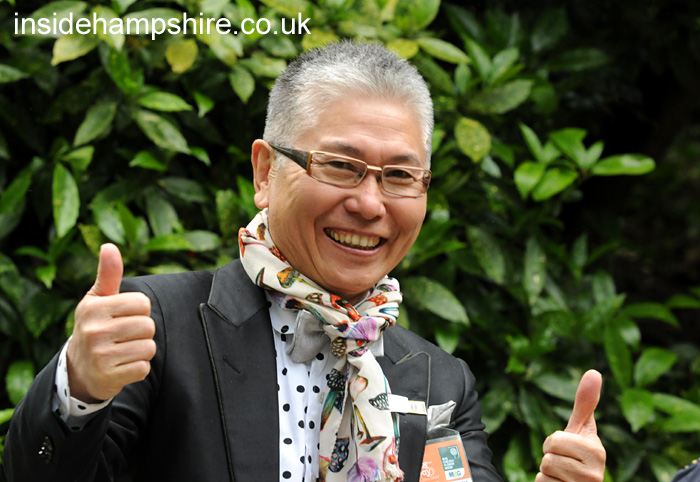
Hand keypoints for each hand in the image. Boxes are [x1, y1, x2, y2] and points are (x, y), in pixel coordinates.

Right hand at [67, 244, 155, 402]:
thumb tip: (109, 246)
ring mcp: (100, 355)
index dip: (140, 310)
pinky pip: (143, 368)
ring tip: (123, 350)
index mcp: (94, 308)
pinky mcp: (108, 376)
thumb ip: (108, 274)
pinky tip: (122, 366)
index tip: (124, 316)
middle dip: (142, 332)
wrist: (78, 370)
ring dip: (141, 350)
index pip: (142, 303)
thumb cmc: (95, 326)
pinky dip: (138, 368)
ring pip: (149, 347)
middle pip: (148, 326)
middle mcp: (94, 330)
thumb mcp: (98, 299)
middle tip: (124, 336)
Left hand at [536, 370, 606, 481]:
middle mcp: (595, 474)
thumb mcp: (580, 430)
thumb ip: (585, 403)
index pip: (553, 440)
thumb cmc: (578, 456)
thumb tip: (594, 371)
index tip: (568, 449)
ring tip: (562, 477)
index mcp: (596, 452)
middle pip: (547, 458)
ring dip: (547, 475)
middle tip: (563, 465)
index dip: (553, 443)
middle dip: (549, 459)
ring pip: (544, 474)